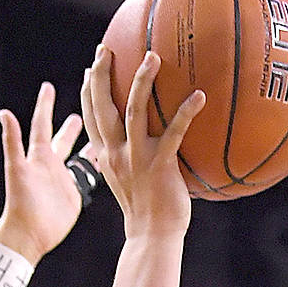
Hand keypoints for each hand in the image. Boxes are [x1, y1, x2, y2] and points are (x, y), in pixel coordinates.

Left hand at [0, 82, 87, 262]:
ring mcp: (64, 180)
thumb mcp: (16, 168)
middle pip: (62, 140)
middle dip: (70, 127)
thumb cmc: (20, 201)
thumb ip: (13, 140)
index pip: (42, 124)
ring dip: (89, 147)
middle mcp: (52, 165)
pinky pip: (88, 179)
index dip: (45, 105)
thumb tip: (4, 112)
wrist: (29, 234)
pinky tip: (108, 164)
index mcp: (39, 155)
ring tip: (101, 136)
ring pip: (79, 159)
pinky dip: (98, 170)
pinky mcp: (74, 196)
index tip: (48, 87)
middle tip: (81, 111)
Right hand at [79, 45, 206, 238]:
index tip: (90, 67)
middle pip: (102, 106)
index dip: (88, 90)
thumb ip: (131, 157)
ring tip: (152, 57)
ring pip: (134, 111)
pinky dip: (186, 113)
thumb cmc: (147, 210)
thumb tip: (146, 140)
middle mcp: (116, 153)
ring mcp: (136, 158)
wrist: (152, 236)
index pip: (90, 117)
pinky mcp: (160, 166)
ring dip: (142, 82)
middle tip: (105, 50)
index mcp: (106, 156)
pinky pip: (173, 133)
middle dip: (101, 75)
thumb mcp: (130, 180)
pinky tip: (199, 96)